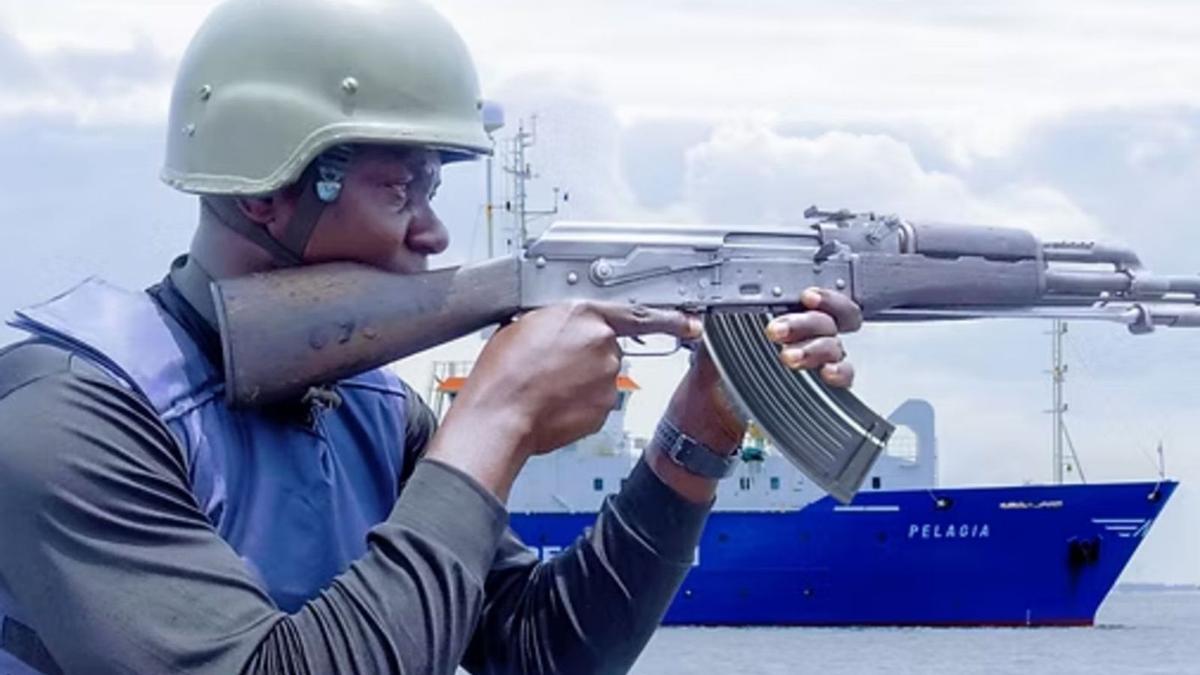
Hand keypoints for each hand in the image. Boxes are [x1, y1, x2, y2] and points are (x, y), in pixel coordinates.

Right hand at [452, 301, 701, 456]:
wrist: (498, 415)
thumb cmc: (503, 372)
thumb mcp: (523, 323)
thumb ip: (556, 320)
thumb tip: (561, 325)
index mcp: (584, 315)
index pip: (639, 313)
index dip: (670, 319)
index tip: (692, 322)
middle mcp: (603, 346)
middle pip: (608, 346)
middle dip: (586, 355)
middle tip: (552, 364)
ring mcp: (606, 380)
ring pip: (602, 375)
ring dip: (581, 379)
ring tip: (546, 385)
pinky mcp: (603, 410)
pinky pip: (596, 401)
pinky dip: (579, 403)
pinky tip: (553, 401)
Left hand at [650, 287, 861, 503]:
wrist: (713, 406)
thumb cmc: (719, 367)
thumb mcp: (716, 336)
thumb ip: (725, 318)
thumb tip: (724, 305)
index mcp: (787, 316)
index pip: (819, 301)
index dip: (822, 296)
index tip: (806, 297)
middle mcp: (807, 336)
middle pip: (827, 321)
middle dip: (804, 323)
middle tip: (777, 331)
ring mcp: (816, 361)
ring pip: (834, 346)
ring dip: (813, 348)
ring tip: (788, 357)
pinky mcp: (822, 387)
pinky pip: (844, 375)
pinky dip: (838, 372)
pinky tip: (825, 373)